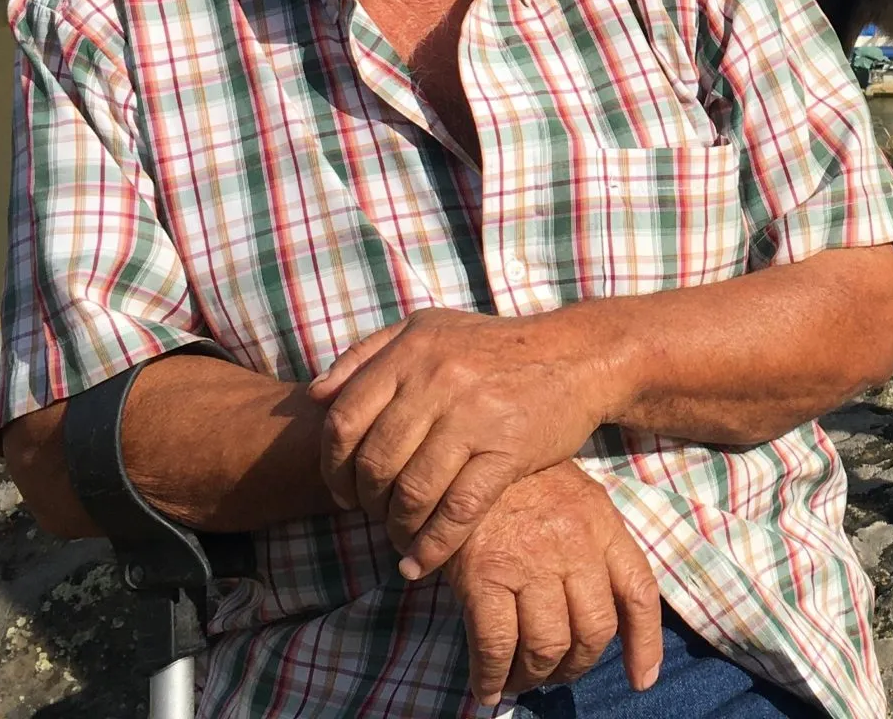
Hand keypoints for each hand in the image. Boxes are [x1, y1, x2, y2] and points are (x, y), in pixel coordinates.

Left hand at [310, 307, 623, 578]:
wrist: (576, 355)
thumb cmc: (496, 348)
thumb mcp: (430, 328)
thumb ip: (368, 353)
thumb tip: (316, 396)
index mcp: (412, 350)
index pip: (344, 420)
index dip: (332, 466)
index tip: (342, 490)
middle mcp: (439, 380)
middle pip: (374, 463)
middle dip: (364, 501)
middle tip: (373, 514)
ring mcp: (475, 417)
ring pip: (412, 492)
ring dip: (397, 527)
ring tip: (399, 535)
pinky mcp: (508, 452)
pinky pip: (458, 511)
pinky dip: (432, 546)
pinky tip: (419, 564)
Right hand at [443, 462, 662, 706]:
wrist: (463, 456)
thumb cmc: (522, 481)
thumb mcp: (574, 499)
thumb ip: (594, 546)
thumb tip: (602, 609)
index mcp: (602, 523)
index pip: (639, 592)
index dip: (644, 644)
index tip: (641, 679)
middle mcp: (574, 543)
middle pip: (594, 630)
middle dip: (576, 665)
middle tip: (555, 672)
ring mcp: (530, 560)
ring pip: (548, 645)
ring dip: (535, 676)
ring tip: (520, 680)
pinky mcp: (484, 574)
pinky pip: (497, 644)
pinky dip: (492, 676)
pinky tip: (487, 686)